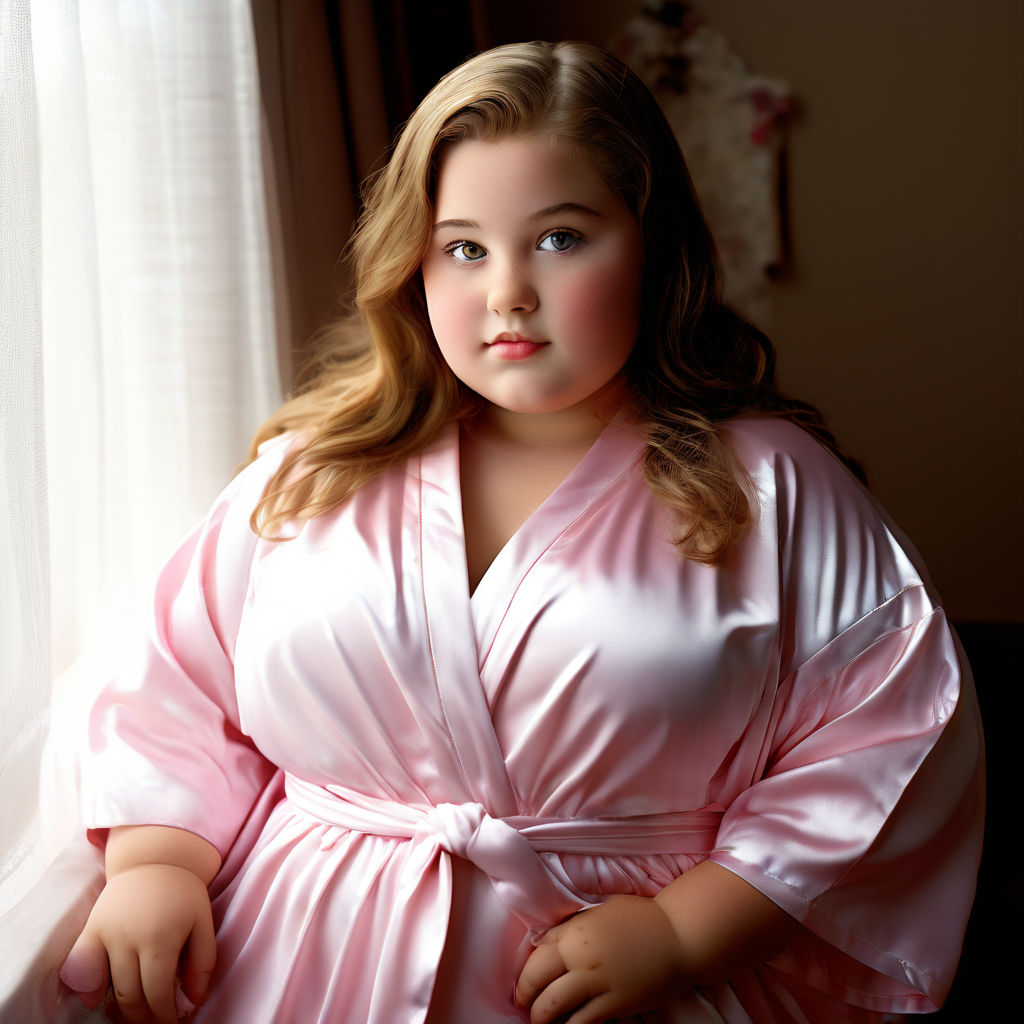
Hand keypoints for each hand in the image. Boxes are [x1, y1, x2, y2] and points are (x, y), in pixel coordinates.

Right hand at [60, 863, 215, 1023]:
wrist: (154, 859)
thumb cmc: (183, 892)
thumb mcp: (203, 921)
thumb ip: (203, 961)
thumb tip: (194, 1000)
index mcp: (161, 937)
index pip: (158, 993)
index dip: (165, 1015)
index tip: (172, 1022)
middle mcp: (129, 939)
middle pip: (131, 997)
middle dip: (145, 1017)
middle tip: (156, 1020)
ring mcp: (106, 935)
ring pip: (109, 990)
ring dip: (123, 1009)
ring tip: (139, 1012)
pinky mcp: (89, 931)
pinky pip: (80, 970)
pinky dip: (88, 990)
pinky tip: (101, 999)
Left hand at [515, 895, 687, 1023]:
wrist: (679, 936)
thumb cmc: (640, 918)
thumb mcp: (598, 913)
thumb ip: (569, 928)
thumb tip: (542, 943)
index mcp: (575, 932)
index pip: (536, 960)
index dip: (525, 979)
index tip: (522, 989)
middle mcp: (582, 958)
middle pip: (540, 986)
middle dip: (528, 1002)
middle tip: (527, 1008)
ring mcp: (599, 983)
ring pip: (556, 1008)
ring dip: (543, 1019)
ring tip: (542, 1022)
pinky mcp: (617, 1004)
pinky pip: (584, 1022)